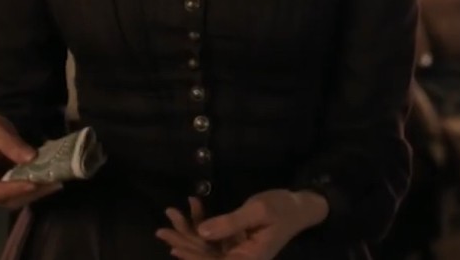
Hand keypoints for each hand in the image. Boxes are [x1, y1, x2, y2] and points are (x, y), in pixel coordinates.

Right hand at [0, 113, 62, 209]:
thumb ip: (9, 143)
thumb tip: (30, 158)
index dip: (8, 190)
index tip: (31, 184)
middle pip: (4, 199)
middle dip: (28, 193)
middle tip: (49, 183)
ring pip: (17, 200)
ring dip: (36, 193)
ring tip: (55, 183)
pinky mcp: (11, 190)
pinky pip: (24, 194)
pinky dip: (39, 190)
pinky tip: (53, 182)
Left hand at [159, 190, 328, 259]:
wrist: (299, 206)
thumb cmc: (282, 208)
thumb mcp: (257, 212)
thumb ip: (230, 223)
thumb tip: (202, 232)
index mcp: (249, 259)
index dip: (194, 257)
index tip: (174, 247)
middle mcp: (241, 258)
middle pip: (207, 256)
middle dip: (184, 243)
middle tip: (160, 230)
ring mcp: (238, 250)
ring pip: (207, 246)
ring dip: (188, 231)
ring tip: (170, 214)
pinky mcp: (236, 241)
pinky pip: (214, 236)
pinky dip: (202, 222)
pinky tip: (191, 206)